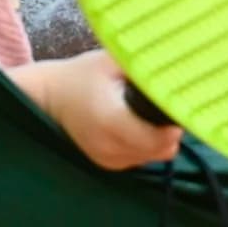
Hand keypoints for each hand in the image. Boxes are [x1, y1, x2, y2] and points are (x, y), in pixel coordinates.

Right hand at [20, 51, 181, 169]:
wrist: (49, 98)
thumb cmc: (82, 75)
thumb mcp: (112, 61)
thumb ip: (143, 67)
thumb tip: (177, 70)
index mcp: (111, 120)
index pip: (160, 138)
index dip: (174, 124)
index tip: (175, 104)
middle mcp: (109, 147)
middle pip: (161, 149)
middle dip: (169, 129)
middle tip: (163, 105)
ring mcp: (107, 160)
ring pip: (155, 156)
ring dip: (159, 139)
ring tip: (146, 113)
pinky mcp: (108, 165)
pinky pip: (141, 159)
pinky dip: (145, 145)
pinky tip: (136, 125)